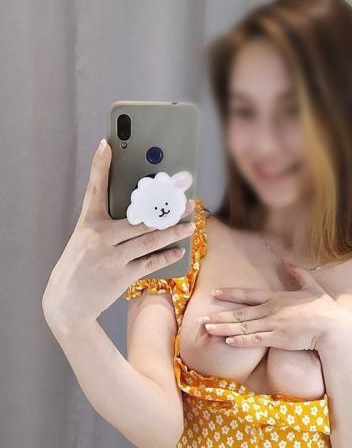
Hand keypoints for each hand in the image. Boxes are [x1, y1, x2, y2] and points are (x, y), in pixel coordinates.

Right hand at [42, 139, 195, 330]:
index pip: (94, 189)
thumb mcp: (84, 242)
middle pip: (138, 217)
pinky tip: (179, 251)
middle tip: (183, 199)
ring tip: (189, 224)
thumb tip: (136, 214)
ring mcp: (111, 257)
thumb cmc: (78, 268)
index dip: (99, 166)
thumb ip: (105, 227)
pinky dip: (166, 256)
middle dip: (163, 207)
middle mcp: (99, 237)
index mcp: (87, 224)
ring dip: (172, 231)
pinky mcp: (121, 276)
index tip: (106, 144)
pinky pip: (150, 263)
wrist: (66, 303)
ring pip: (149, 239)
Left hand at [200, 261, 346, 351]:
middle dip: (219, 315)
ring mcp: (273, 325)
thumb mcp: (311, 287)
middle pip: (240, 313)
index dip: (230, 294)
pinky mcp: (278, 339)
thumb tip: (288, 261)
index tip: (215, 293)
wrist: (333, 328)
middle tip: (202, 318)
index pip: (248, 294)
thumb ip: (298, 274)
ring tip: (207, 329)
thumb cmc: (324, 309)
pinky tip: (227, 341)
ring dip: (224, 328)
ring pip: (243, 327)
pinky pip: (255, 340)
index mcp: (277, 298)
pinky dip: (240, 341)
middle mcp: (271, 311)